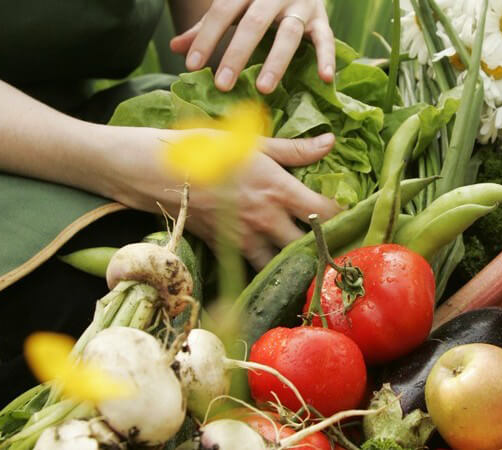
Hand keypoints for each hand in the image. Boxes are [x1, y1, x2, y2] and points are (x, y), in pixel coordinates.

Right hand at [109, 128, 340, 268]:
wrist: (148, 170)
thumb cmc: (200, 147)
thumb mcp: (249, 141)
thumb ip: (293, 149)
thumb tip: (330, 142)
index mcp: (277, 188)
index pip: (325, 212)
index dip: (345, 218)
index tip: (352, 218)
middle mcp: (264, 218)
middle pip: (308, 247)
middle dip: (324, 249)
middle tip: (337, 247)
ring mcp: (243, 238)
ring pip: (281, 264)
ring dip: (294, 263)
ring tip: (309, 260)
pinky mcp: (224, 248)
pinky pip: (252, 266)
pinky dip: (266, 268)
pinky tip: (275, 265)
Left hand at [170, 0, 334, 93]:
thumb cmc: (260, 0)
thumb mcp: (234, 6)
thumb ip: (208, 26)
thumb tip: (176, 47)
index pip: (223, 12)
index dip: (206, 37)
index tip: (191, 65)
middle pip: (254, 23)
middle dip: (237, 54)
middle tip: (223, 84)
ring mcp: (300, 6)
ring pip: (288, 34)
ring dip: (275, 61)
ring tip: (263, 88)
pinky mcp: (322, 19)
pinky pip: (326, 39)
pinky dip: (326, 58)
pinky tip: (325, 78)